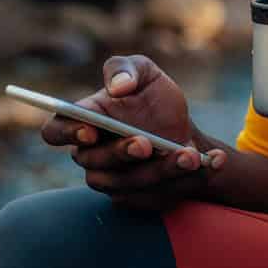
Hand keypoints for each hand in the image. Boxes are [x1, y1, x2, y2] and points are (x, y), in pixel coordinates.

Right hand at [40, 54, 227, 209]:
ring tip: (190, 154)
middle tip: (146, 143)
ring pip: (129, 184)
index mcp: (84, 122)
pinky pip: (158, 197)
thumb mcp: (144, 71)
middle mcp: (92, 156)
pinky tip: (212, 162)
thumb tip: (118, 86)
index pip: (55, 132)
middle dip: (120, 154)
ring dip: (161, 171)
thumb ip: (125, 68)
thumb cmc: (153, 97)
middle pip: (94, 164)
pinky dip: (187, 181)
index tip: (90, 130)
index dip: (67, 133)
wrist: (184, 127)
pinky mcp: (140, 198)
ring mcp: (115, 181)